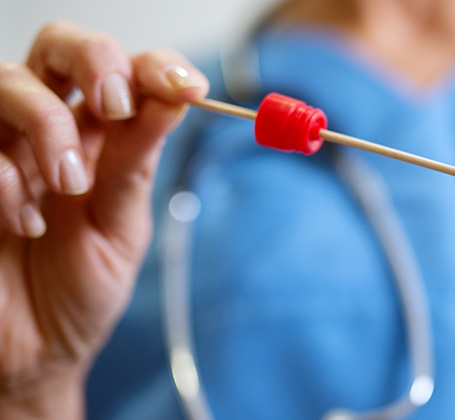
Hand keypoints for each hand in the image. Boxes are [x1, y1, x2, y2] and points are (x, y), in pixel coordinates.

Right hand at [0, 21, 207, 417]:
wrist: (33, 356)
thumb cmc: (78, 292)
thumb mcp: (121, 228)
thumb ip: (138, 163)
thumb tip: (177, 97)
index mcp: (100, 140)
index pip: (127, 72)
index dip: (155, 66)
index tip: (187, 87)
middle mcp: (48, 131)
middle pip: (59, 47)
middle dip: (94, 61)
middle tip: (114, 106)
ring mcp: (0, 150)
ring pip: (8, 81)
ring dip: (48, 124)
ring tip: (69, 185)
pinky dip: (5, 178)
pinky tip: (26, 223)